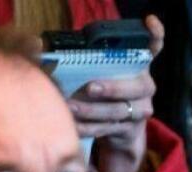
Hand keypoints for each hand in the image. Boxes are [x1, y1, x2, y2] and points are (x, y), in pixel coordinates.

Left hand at [68, 14, 164, 171]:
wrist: (120, 129)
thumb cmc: (102, 90)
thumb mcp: (97, 71)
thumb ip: (81, 58)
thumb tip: (36, 43)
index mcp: (138, 65)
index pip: (154, 46)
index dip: (154, 34)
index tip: (149, 21)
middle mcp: (145, 86)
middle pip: (138, 86)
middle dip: (113, 88)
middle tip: (90, 88)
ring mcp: (141, 109)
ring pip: (119, 111)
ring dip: (93, 110)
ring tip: (71, 107)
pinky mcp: (130, 130)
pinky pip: (109, 128)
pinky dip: (89, 127)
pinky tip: (72, 125)